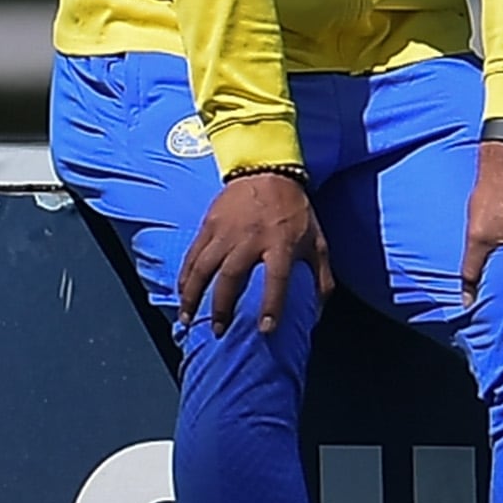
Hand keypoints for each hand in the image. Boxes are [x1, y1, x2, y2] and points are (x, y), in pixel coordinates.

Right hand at [180, 169, 330, 335]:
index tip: (266, 330)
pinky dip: (185, 276)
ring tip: (188, 319)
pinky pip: (193, 255)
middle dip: (222, 307)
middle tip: (217, 331)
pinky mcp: (209, 225)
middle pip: (231, 276)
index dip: (272, 305)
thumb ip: (321, 276)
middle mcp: (251, 239)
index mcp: (281, 243)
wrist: (268, 171)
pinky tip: (181, 293)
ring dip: (194, 295)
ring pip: (204, 267)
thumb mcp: (317, 240)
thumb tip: (319, 311)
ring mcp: (226, 232)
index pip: (277, 278)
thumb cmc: (295, 211)